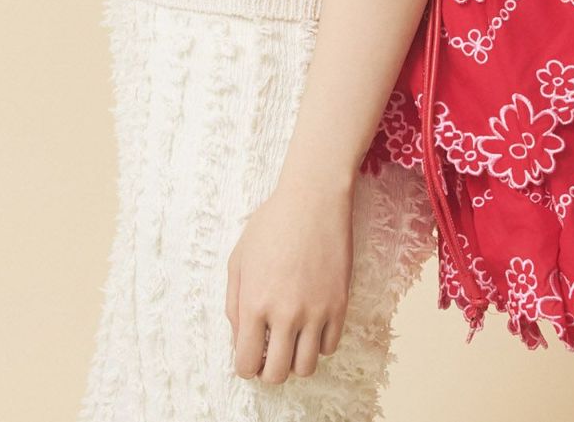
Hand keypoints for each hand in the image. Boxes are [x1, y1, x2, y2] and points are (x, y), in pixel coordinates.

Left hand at [226, 173, 354, 384]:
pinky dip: (318, 345)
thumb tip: (240, 338)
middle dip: (269, 371)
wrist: (314, 198)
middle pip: (276, 374)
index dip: (246, 367)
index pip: (246, 364)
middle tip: (270, 353)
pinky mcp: (339, 304)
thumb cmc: (272, 223)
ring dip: (295, 361)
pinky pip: (330, 347)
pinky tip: (311, 326)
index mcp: (254, 302)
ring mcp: (315, 311)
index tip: (250, 358)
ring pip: (306, 368)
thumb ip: (234, 303)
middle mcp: (284, 313)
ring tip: (291, 342)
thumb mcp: (239, 258)